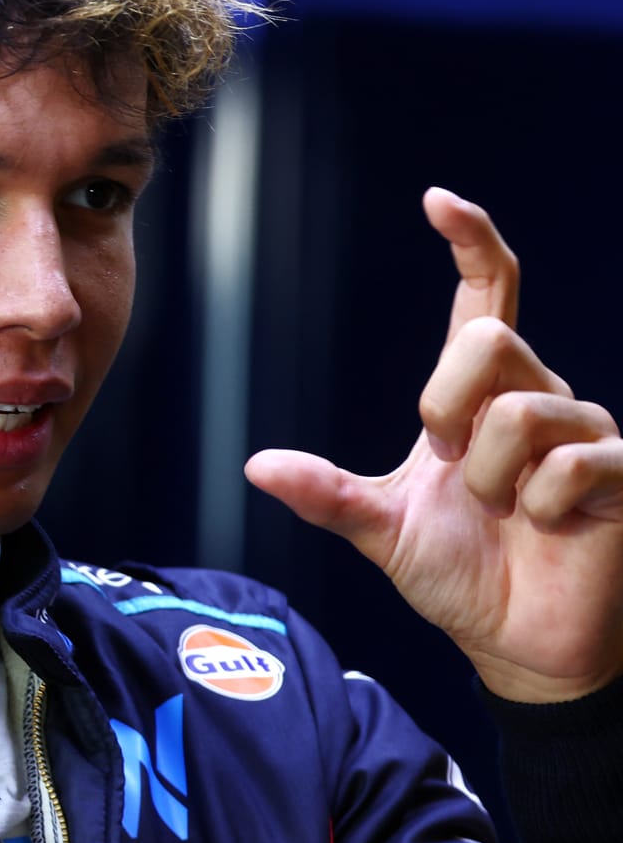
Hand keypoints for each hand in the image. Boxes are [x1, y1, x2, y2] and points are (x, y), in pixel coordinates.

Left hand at [244, 188, 622, 703]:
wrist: (517, 641)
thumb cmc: (459, 574)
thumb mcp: (379, 530)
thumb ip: (325, 494)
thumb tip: (256, 465)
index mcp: (477, 398)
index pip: (487, 296)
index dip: (472, 244)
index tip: (439, 201)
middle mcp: (535, 398)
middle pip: (490, 341)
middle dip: (448, 405)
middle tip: (449, 464)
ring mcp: (584, 432)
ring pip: (523, 407)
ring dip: (491, 474)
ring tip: (502, 511)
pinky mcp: (622, 473)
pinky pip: (570, 461)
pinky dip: (538, 503)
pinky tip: (545, 526)